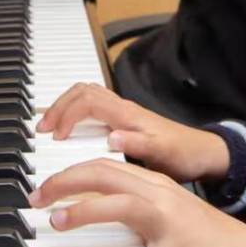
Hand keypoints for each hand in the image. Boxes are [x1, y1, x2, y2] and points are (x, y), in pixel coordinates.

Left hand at [29, 158, 245, 246]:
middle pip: (105, 173)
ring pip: (118, 203)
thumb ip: (141, 208)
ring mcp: (170, 226)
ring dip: (81, 211)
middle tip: (38, 196)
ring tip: (56, 221)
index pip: (106, 164)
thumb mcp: (173, 213)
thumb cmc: (214, 243)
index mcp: (159, 185)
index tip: (48, 185)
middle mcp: (163, 197)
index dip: (71, 172)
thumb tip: (102, 210)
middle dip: (64, 182)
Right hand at [36, 82, 228, 182]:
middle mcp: (123, 109)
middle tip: (42, 129)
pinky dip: (74, 112)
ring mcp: (123, 113)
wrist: (202, 154)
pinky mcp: (123, 121)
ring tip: (49, 127)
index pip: (87, 101)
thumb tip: (112, 138)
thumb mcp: (163, 154)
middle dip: (58, 107)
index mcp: (128, 115)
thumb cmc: (183, 154)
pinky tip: (69, 130)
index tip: (56, 136)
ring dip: (64, 107)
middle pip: (81, 92)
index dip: (66, 114)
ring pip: (86, 96)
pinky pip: (92, 107)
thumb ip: (138, 145)